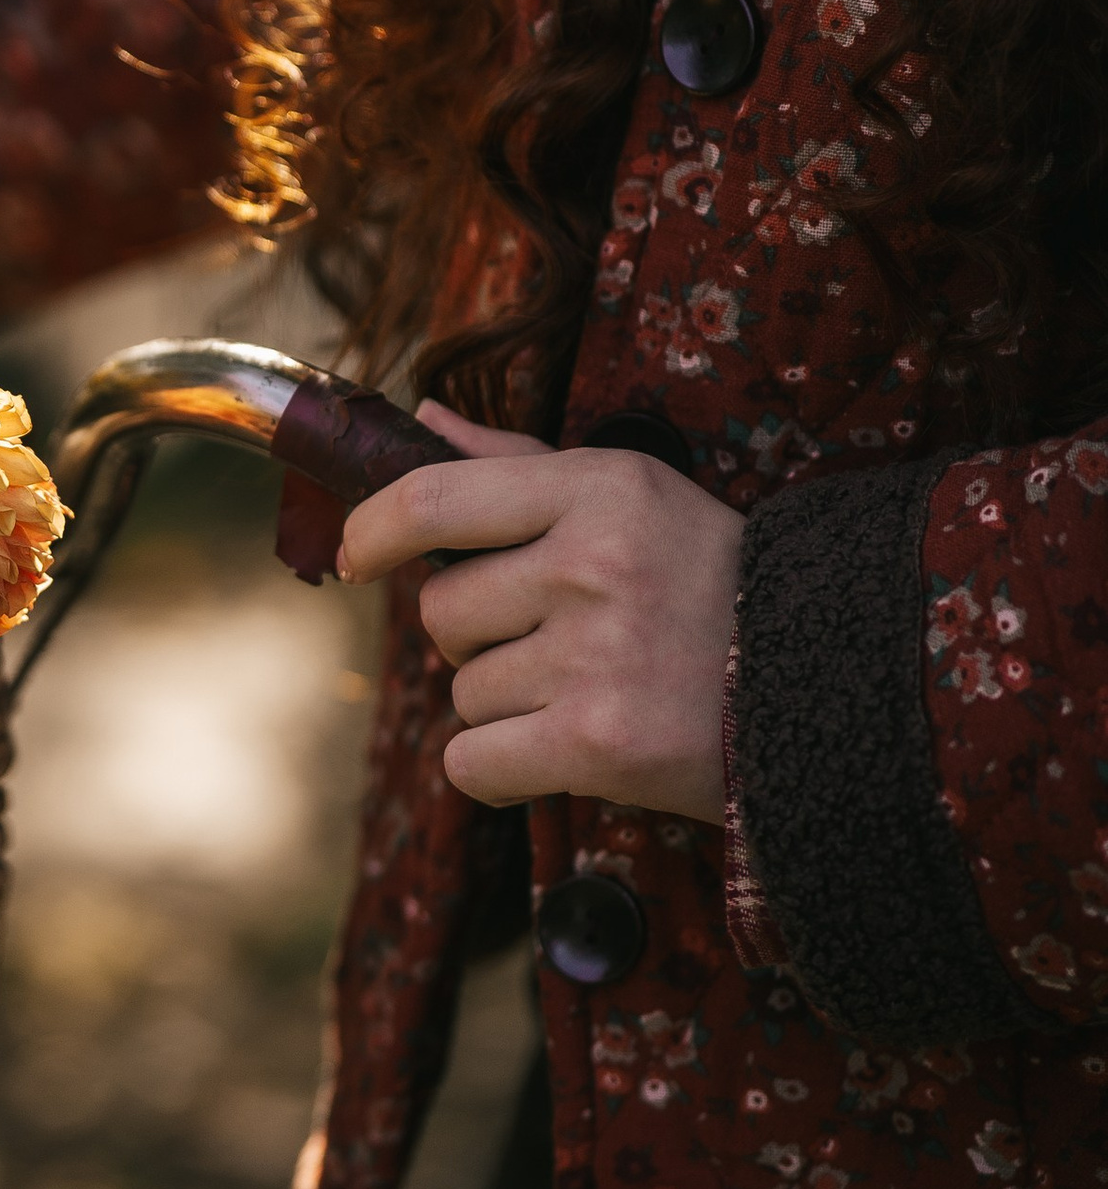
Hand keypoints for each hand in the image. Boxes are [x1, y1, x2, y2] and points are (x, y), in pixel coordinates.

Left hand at [337, 400, 742, 824]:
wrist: (830, 690)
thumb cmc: (716, 590)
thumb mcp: (635, 498)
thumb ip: (518, 462)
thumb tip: (423, 418)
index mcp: (599, 489)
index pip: (433, 499)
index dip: (371, 529)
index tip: (356, 556)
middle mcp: (591, 564)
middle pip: (442, 612)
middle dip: (480, 638)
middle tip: (561, 644)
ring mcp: (595, 655)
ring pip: (464, 692)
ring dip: (509, 706)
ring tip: (596, 692)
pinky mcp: (598, 744)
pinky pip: (473, 762)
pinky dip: (502, 770)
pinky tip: (566, 752)